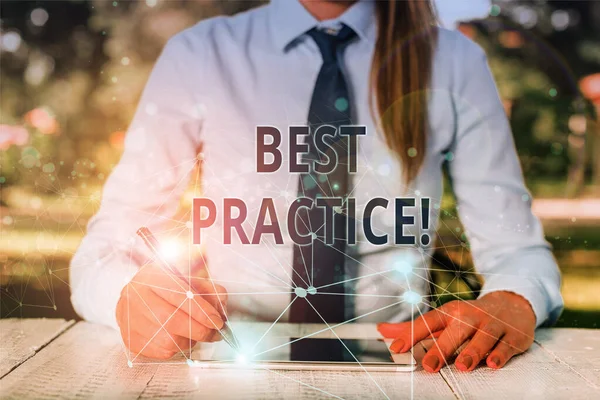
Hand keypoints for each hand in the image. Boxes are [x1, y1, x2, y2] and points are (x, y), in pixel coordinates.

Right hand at [116, 264, 227, 358]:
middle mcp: (136, 296)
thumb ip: (206, 288)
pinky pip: (160, 351)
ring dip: (189, 341)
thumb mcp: (186, 277)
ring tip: (196, 334)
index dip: (202, 311)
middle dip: (199, 330)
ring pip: (167, 339)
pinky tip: (180, 338)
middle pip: (172, 320)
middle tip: (215, 334)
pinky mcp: (130, 338)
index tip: (217, 321)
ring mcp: (130, 318)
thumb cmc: (166, 286)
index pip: (179, 296)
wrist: (136, 295)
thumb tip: (221, 301)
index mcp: (152, 276)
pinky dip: (177, 348)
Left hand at [378, 291, 535, 371]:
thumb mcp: (443, 318)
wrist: (512, 304)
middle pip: (455, 331)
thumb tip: (383, 330)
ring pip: (482, 338)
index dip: (411, 334)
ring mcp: (492, 326)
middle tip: (430, 365)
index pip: (428, 322)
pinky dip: (500, 354)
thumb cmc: (471, 316)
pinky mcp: (512, 337)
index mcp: (450, 313)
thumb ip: (414, 327)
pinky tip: (493, 363)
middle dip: (442, 348)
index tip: (397, 348)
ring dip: (472, 351)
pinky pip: (506, 346)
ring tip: (463, 365)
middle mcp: (470, 317)